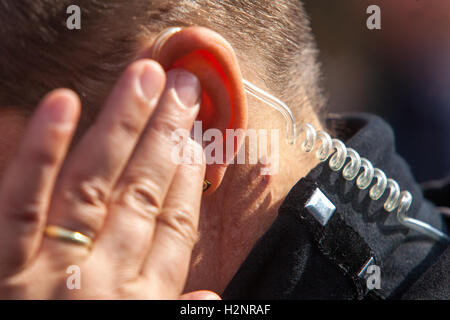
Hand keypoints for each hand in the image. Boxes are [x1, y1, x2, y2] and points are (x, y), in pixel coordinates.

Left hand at [0, 60, 213, 298]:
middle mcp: (109, 279)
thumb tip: (214, 296)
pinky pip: (21, 204)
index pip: (176, 226)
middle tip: (182, 88)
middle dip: (167, 136)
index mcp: (144, 302)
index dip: (189, 179)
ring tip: (145, 78)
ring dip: (123, 125)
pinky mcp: (4, 267)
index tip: (196, 140)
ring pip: (97, 185)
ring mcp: (56, 271)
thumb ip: (176, 315)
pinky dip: (42, 153)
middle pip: (146, 193)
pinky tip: (64, 105)